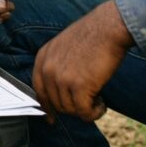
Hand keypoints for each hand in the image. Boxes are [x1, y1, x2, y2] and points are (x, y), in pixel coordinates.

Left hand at [32, 1, 132, 122]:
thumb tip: (61, 91)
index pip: (38, 89)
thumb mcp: (63, 47)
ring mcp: (61, 78)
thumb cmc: (92, 36)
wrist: (108, 28)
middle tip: (90, 100)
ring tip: (99, 99)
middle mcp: (48, 68)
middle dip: (73, 106)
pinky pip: (83, 112)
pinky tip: (102, 105)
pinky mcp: (79, 85)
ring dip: (86, 109)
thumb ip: (57, 65)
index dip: (45, 106)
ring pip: (70, 109)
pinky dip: (95, 113)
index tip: (51, 119)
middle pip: (56, 103)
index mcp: (42, 57)